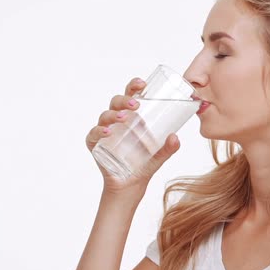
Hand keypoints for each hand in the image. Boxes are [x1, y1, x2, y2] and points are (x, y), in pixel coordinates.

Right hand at [85, 78, 180, 194]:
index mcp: (132, 117)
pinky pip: (93, 135)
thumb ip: (168, 148)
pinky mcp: (95, 145)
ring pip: (105, 115)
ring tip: (124, 118)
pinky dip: (99, 131)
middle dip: (124, 99)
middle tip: (136, 104)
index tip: (143, 83)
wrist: (130, 186)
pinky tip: (107, 132)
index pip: (131, 95)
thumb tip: (176, 137)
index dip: (134, 86)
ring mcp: (104, 132)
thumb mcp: (159, 156)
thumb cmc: (144, 165)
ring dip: (114, 114)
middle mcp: (116, 121)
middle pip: (116, 102)